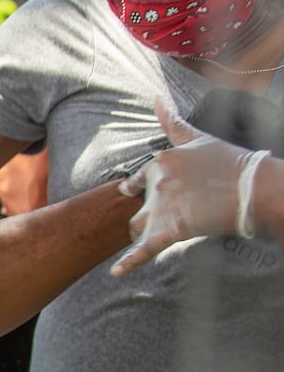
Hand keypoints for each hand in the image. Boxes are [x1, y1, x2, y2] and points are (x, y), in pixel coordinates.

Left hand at [111, 100, 259, 276]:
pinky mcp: (171, 229)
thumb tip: (156, 98)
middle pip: (139, 205)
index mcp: (159, 162)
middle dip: (145, 213)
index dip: (140, 190)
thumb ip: (173, 122)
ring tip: (143, 242)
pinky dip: (128, 263)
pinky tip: (115, 273)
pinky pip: (143, 250)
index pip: (138, 180)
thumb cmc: (231, 162)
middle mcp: (155, 184)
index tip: (137, 194)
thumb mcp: (197, 139)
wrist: (256, 187)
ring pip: (137, 226)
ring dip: (139, 234)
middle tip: (159, 219)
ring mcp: (161, 207)